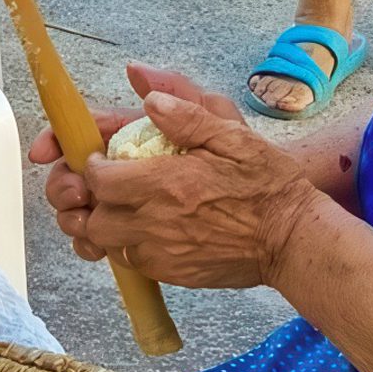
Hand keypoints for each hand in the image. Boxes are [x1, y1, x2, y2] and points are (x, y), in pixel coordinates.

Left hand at [33, 65, 314, 289]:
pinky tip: (135, 230)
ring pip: (101, 245)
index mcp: (165, 182)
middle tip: (91, 186)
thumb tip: (148, 97)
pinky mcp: (170, 274)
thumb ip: (188, 115)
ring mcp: (160, 253)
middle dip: (80, 201)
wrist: (292, 240)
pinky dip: (120, 246)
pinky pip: (127, 263)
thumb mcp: (234, 135)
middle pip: (88, 219)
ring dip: (94, 227)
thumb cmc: (268, 184)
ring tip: (106, 209)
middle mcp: (154, 222)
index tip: (97, 157)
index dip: (88, 166)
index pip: (97, 178)